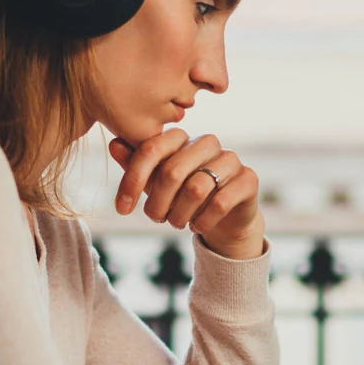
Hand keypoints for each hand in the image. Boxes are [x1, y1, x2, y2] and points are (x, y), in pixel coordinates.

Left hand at [109, 130, 264, 259]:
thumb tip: (114, 144)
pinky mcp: (248, 180)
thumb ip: (136, 164)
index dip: (132, 181)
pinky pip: (221, 202)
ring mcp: (230, 159)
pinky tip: (197, 227)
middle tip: (156, 220)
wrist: (224, 218)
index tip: (121, 209)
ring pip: (196, 188)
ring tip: (177, 223)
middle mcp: (207, 143)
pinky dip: (203, 221)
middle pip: (172, 171)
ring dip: (180, 215)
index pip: (151, 149)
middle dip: (158, 203)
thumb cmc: (183, 195)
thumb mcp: (154, 183)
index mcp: (182, 137)